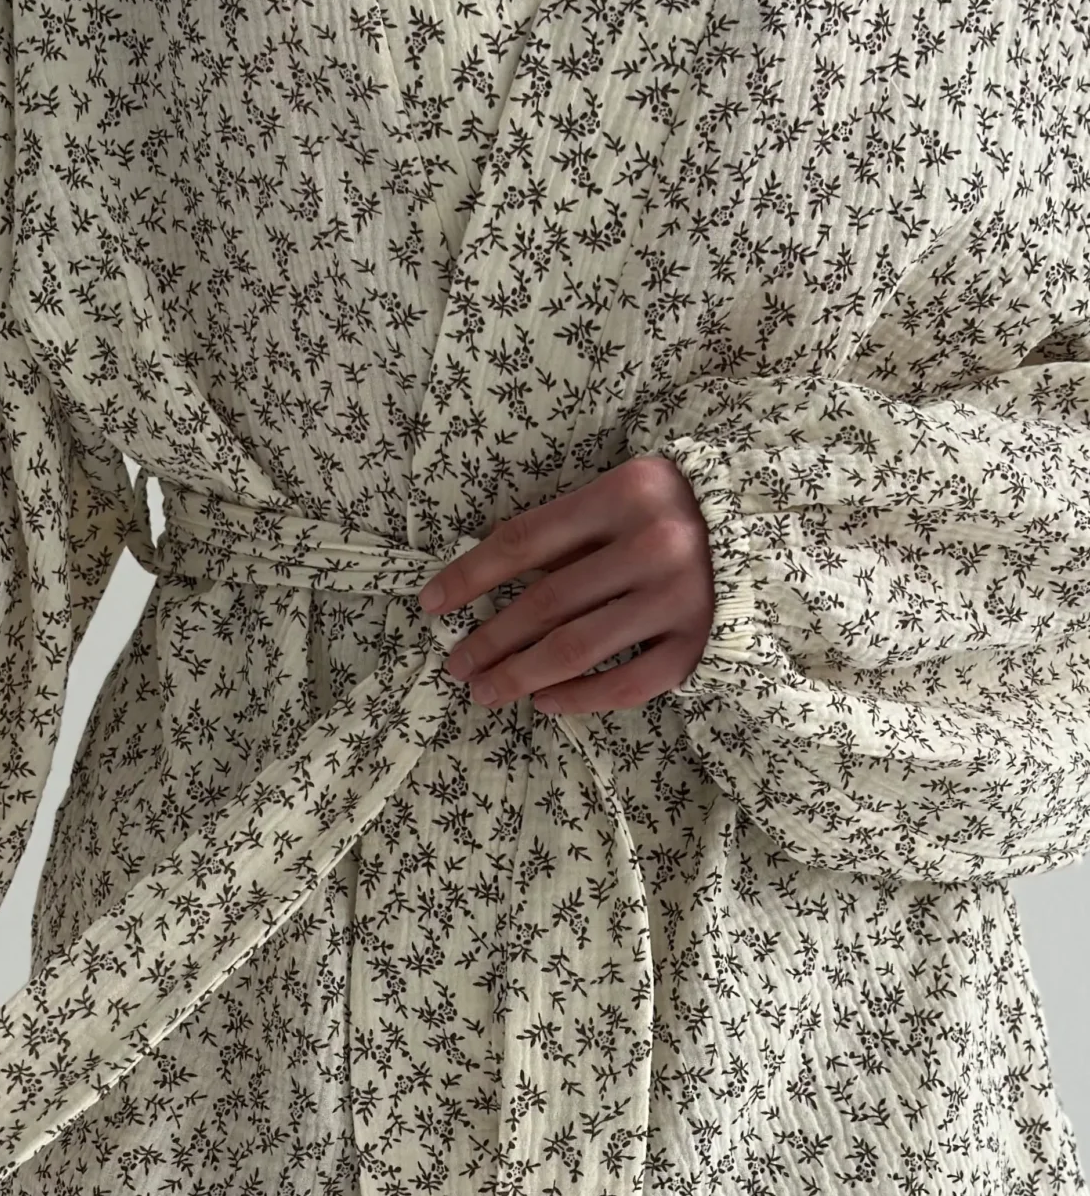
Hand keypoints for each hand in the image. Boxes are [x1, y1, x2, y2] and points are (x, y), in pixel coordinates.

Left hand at [418, 453, 714, 713]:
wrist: (765, 526)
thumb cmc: (674, 510)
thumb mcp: (623, 496)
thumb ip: (568, 534)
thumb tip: (484, 587)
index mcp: (624, 494)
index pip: (524, 540)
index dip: (469, 576)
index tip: (429, 604)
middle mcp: (655, 545)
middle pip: (546, 602)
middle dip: (489, 639)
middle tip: (455, 665)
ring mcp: (681, 598)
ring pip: (579, 648)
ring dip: (520, 674)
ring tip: (484, 691)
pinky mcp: (700, 643)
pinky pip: (628, 682)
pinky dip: (580, 697)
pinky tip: (545, 701)